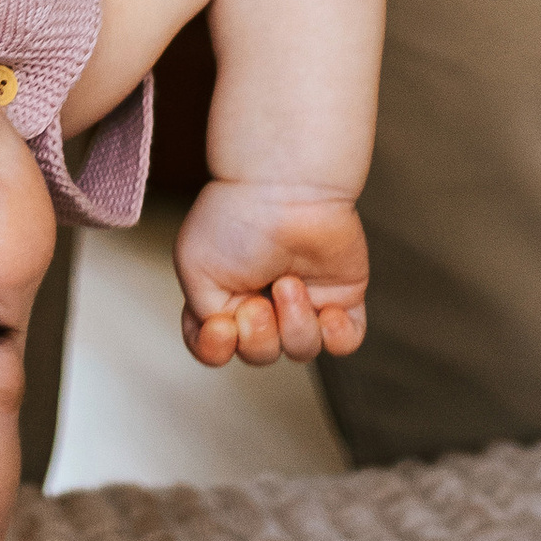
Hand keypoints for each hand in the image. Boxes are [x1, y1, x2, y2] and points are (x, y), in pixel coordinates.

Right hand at [175, 179, 368, 368]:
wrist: (286, 185)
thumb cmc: (237, 218)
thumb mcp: (195, 269)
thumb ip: (203, 317)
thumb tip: (232, 336)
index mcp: (222, 295)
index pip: (213, 347)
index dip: (215, 350)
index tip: (222, 328)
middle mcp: (262, 302)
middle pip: (258, 355)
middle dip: (258, 339)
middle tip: (259, 305)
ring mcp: (304, 301)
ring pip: (300, 350)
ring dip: (294, 328)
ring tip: (290, 285)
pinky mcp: (341, 296)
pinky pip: (344, 341)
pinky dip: (336, 337)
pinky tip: (327, 311)